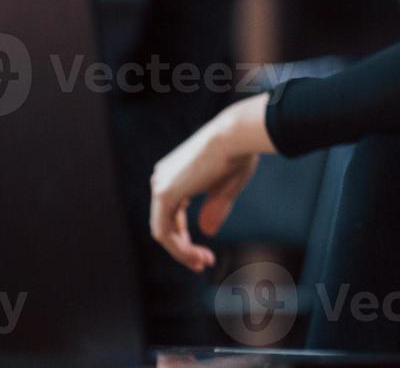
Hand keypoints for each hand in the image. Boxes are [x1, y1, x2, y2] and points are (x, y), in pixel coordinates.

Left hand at [149, 93, 275, 271]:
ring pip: (163, 231)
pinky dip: (178, 248)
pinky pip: (164, 231)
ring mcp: (161, 185)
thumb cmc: (238, 153)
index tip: (205, 255)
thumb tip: (206, 231)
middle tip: (203, 264)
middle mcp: (163, 178)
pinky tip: (195, 256)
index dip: (186, 237)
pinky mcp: (165, 193)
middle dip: (184, 248)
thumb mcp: (226, 187)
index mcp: (176, 173)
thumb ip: (214, 208)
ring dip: (182, 252)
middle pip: (166, 224)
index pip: (173, 214)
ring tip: (202, 263)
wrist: (236, 135)